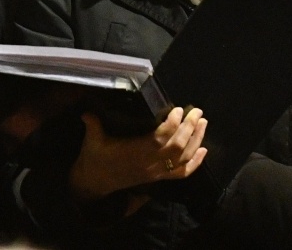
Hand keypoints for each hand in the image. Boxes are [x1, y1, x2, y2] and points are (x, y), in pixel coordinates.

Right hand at [68, 107, 207, 201]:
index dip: (171, 125)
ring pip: (182, 159)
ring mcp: (156, 172)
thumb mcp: (92, 140)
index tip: (177, 109)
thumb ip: (92, 124)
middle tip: (197, 111)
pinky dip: (195, 163)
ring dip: (196, 141)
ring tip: (203, 123)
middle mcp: (149, 163)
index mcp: (135, 152)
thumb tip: (87, 111)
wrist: (96, 183)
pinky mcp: (158, 177)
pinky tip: (203, 150)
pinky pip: (182, 173)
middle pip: (177, 147)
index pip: (159, 139)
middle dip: (190, 129)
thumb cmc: (95, 158)